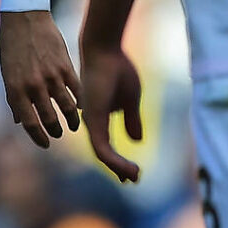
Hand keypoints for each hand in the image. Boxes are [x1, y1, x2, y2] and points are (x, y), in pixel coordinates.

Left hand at [0, 9, 82, 147]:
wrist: (25, 18)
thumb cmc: (12, 46)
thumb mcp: (7, 73)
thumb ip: (13, 98)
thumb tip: (19, 121)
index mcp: (15, 89)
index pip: (29, 123)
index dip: (38, 137)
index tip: (45, 144)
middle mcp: (33, 86)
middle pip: (50, 119)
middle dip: (55, 131)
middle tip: (58, 134)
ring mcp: (51, 76)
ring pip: (67, 108)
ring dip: (71, 121)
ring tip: (73, 126)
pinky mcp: (65, 66)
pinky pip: (77, 91)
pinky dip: (80, 102)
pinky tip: (81, 108)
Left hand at [80, 41, 144, 181]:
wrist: (105, 49)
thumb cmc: (117, 69)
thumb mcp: (130, 99)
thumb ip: (131, 119)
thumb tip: (136, 140)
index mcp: (99, 117)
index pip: (106, 145)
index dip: (118, 160)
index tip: (132, 172)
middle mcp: (91, 121)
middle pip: (103, 152)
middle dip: (118, 167)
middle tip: (133, 179)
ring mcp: (91, 120)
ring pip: (102, 153)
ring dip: (118, 166)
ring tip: (133, 175)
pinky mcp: (93, 118)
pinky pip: (101, 146)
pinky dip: (113, 159)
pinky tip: (126, 167)